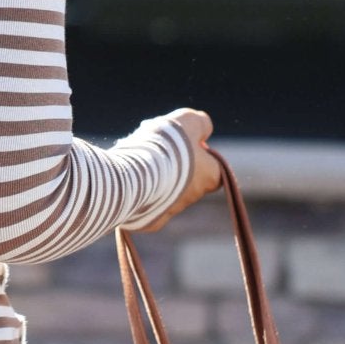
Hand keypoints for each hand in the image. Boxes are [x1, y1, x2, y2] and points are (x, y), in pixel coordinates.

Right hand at [132, 109, 222, 231]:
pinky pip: (147, 208)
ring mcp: (171, 211)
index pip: (215, 170)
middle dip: (176, 168)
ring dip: (157, 181)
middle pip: (188, 182)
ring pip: (166, 194)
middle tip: (156, 151)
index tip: (185, 145)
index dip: (202, 157)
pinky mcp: (150, 222)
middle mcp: (193, 198)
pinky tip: (129, 182)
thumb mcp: (188, 121)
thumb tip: (205, 129)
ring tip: (137, 164)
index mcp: (210, 177)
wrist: (135, 173)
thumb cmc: (167, 146)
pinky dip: (141, 197)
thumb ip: (201, 124)